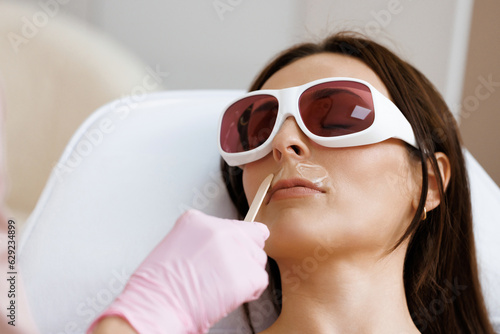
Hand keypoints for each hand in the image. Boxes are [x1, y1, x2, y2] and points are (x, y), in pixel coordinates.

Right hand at [87, 209, 269, 333]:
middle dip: (243, 256)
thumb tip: (222, 248)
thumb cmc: (158, 286)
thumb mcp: (175, 245)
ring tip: (222, 286)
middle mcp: (219, 229)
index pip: (234, 225)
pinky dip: (250, 292)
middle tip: (225, 274)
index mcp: (198, 220)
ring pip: (258, 259)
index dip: (232, 244)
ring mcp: (235, 249)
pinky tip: (228, 296)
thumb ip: (203, 240)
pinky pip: (261, 280)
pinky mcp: (247, 272)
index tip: (228, 253)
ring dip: (246, 273)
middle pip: (252, 237)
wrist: (156, 305)